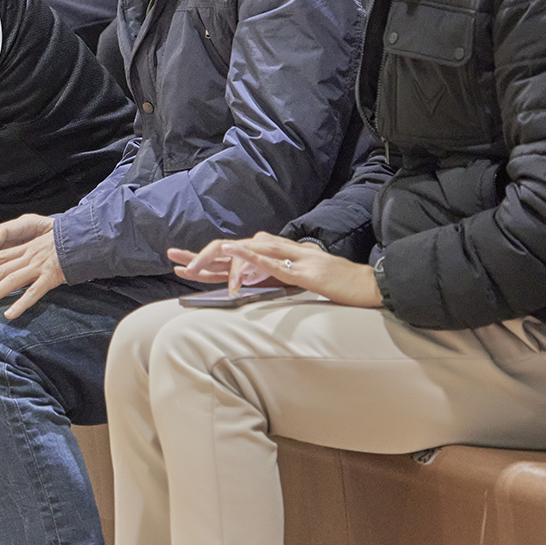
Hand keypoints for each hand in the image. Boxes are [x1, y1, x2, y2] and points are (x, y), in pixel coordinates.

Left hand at [0, 221, 64, 318]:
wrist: (87, 239)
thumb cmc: (69, 243)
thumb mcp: (46, 243)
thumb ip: (33, 252)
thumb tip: (21, 262)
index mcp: (27, 249)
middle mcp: (29, 257)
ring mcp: (39, 267)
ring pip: (10, 281)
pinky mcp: (51, 277)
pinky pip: (33, 293)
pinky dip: (20, 303)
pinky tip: (9, 314)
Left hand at [168, 234, 382, 307]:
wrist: (371, 286)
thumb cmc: (340, 289)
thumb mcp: (303, 288)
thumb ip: (281, 286)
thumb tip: (258, 293)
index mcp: (280, 261)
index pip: (238, 258)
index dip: (209, 261)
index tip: (182, 266)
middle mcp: (283, 254)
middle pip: (236, 250)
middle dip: (204, 255)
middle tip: (174, 260)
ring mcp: (294, 259)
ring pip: (249, 252)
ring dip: (220, 257)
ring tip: (194, 261)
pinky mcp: (306, 271)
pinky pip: (275, 263)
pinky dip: (253, 257)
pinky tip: (235, 254)